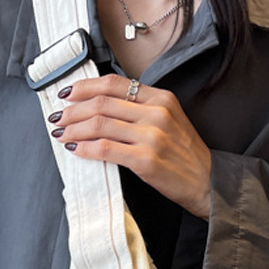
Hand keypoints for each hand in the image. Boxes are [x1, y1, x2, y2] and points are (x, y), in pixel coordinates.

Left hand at [50, 74, 211, 219]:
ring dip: (74, 129)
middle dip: (72, 110)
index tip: (69, 94)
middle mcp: (156, 113)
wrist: (209, 184)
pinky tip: (76, 150)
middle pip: (101, 103)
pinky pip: (104, 148)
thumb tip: (104, 108)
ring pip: (99, 124)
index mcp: (161, 99)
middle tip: (59, 118)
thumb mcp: (171, 122)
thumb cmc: (188, 158)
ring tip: (62, 135)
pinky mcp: (145, 160)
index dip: (85, 86)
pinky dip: (85, 148)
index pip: (114, 83)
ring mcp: (151, 137)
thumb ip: (143, 110)